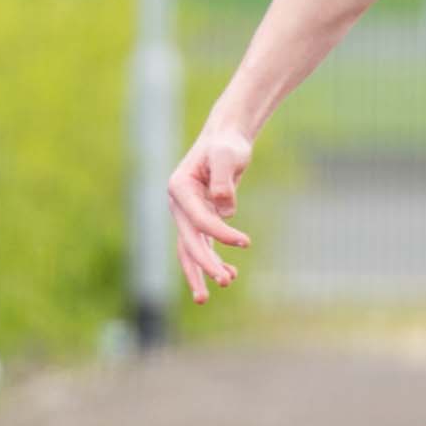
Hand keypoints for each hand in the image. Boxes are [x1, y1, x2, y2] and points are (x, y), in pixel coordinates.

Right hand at [168, 122, 255, 300]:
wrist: (226, 139)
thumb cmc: (226, 145)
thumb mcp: (227, 156)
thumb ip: (223, 181)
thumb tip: (225, 212)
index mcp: (179, 188)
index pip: (199, 220)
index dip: (221, 234)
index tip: (245, 242)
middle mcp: (179, 205)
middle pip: (188, 242)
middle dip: (204, 265)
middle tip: (224, 282)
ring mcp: (188, 214)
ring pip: (191, 249)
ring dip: (204, 270)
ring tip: (225, 285)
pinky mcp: (201, 219)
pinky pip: (204, 245)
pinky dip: (214, 260)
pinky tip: (231, 273)